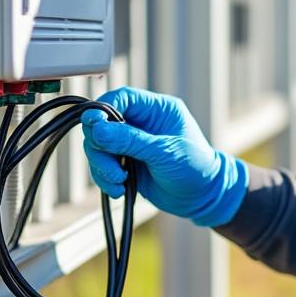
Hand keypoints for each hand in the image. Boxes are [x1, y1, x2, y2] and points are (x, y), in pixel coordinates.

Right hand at [82, 87, 247, 226]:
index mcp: (156, 110)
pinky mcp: (125, 164)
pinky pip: (102, 167)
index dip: (102, 110)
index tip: (92, 124)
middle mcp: (140, 123)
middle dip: (100, 146)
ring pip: (98, 147)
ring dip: (102, 166)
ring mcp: (130, 144)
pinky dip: (105, 179)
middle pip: (102, 123)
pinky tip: (120, 189)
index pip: (121, 98)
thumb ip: (131, 140)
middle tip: (111, 166)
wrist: (203, 197)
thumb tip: (97, 128)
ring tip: (119, 180)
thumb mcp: (165, 151)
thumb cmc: (196, 167)